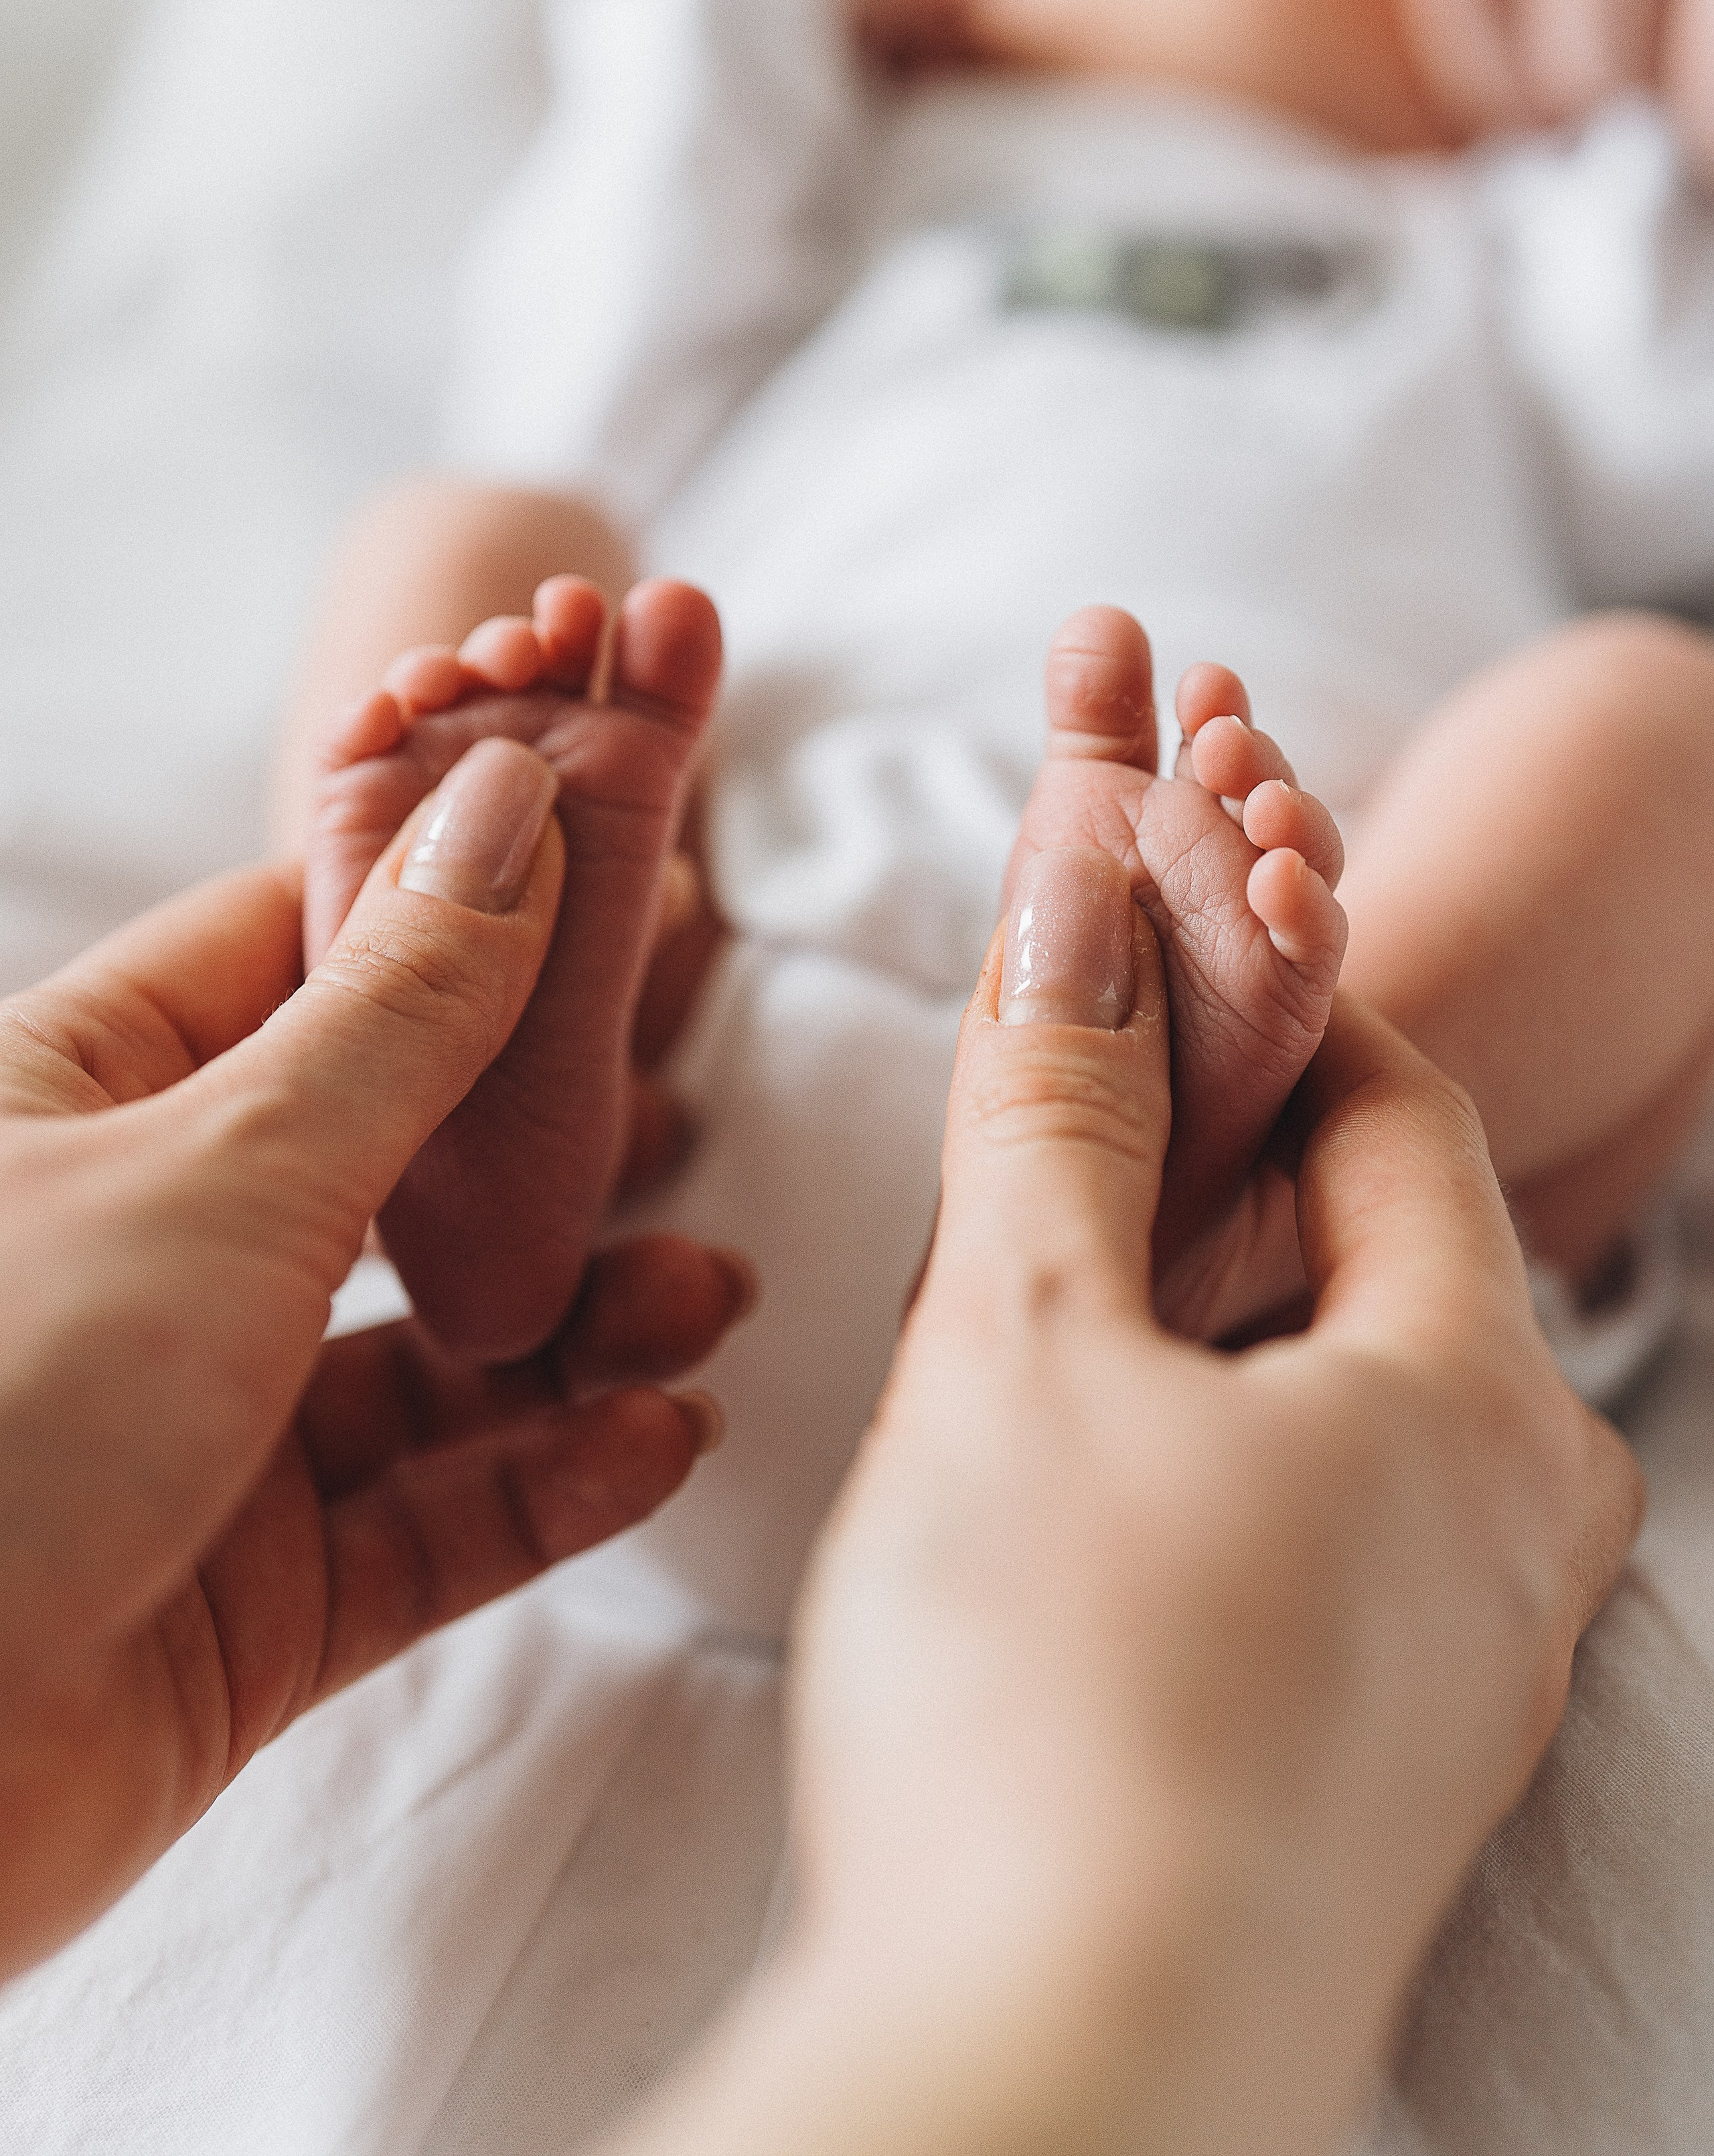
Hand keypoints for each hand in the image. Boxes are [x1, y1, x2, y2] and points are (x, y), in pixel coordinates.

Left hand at [0, 740, 748, 1980]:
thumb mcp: (224, 1170)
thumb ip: (402, 1013)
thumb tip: (510, 812)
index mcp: (78, 1104)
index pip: (296, 961)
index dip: (458, 924)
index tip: (609, 893)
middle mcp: (139, 1257)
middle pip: (387, 1169)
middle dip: (545, 1152)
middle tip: (679, 1123)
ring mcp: (194, 1435)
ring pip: (430, 1359)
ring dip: (579, 1330)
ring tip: (702, 1299)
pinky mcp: (246, 1604)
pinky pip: (429, 1525)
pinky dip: (549, 1483)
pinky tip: (657, 1436)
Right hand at [638, 852, 1640, 2155]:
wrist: (1051, 2086)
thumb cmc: (1045, 1697)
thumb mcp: (1023, 1343)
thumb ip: (1057, 1107)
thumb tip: (1076, 888)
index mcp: (1485, 1395)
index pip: (1398, 1105)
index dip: (1257, 992)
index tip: (1131, 947)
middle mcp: (1526, 1532)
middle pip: (1379, 1260)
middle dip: (1212, 1179)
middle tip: (1042, 1153)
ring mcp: (1468, 1674)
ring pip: (1344, 1411)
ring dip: (1198, 1333)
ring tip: (1029, 1336)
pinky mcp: (1386, 1782)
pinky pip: (1324, 1546)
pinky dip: (1212, 1473)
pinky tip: (1074, 1520)